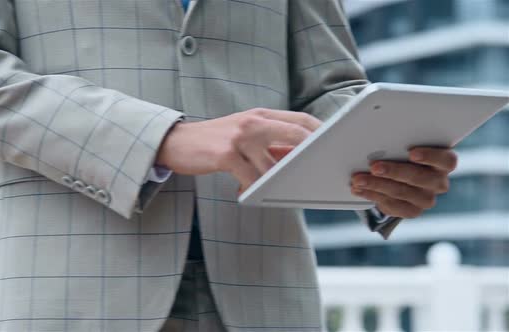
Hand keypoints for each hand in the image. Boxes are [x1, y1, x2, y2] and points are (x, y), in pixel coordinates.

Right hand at [156, 108, 321, 193]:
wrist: (176, 142)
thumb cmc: (214, 141)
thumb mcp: (243, 134)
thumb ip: (268, 141)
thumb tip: (296, 158)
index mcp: (260, 115)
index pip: (300, 119)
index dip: (320, 131)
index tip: (334, 145)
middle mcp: (253, 122)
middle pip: (295, 134)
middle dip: (313, 152)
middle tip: (322, 169)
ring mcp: (240, 137)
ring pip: (273, 163)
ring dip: (279, 180)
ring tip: (279, 190)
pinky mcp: (226, 154)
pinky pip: (250, 177)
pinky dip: (253, 188)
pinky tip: (246, 192)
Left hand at [350, 147, 456, 217]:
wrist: (399, 177)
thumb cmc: (404, 155)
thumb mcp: (405, 146)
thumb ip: (400, 143)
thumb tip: (379, 142)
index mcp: (444, 163)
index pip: (446, 160)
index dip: (430, 157)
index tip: (412, 153)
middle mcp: (438, 182)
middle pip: (420, 178)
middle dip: (394, 171)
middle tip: (374, 166)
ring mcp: (426, 199)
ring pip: (402, 192)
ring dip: (376, 185)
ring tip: (358, 179)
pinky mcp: (412, 211)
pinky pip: (392, 205)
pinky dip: (372, 195)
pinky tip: (359, 189)